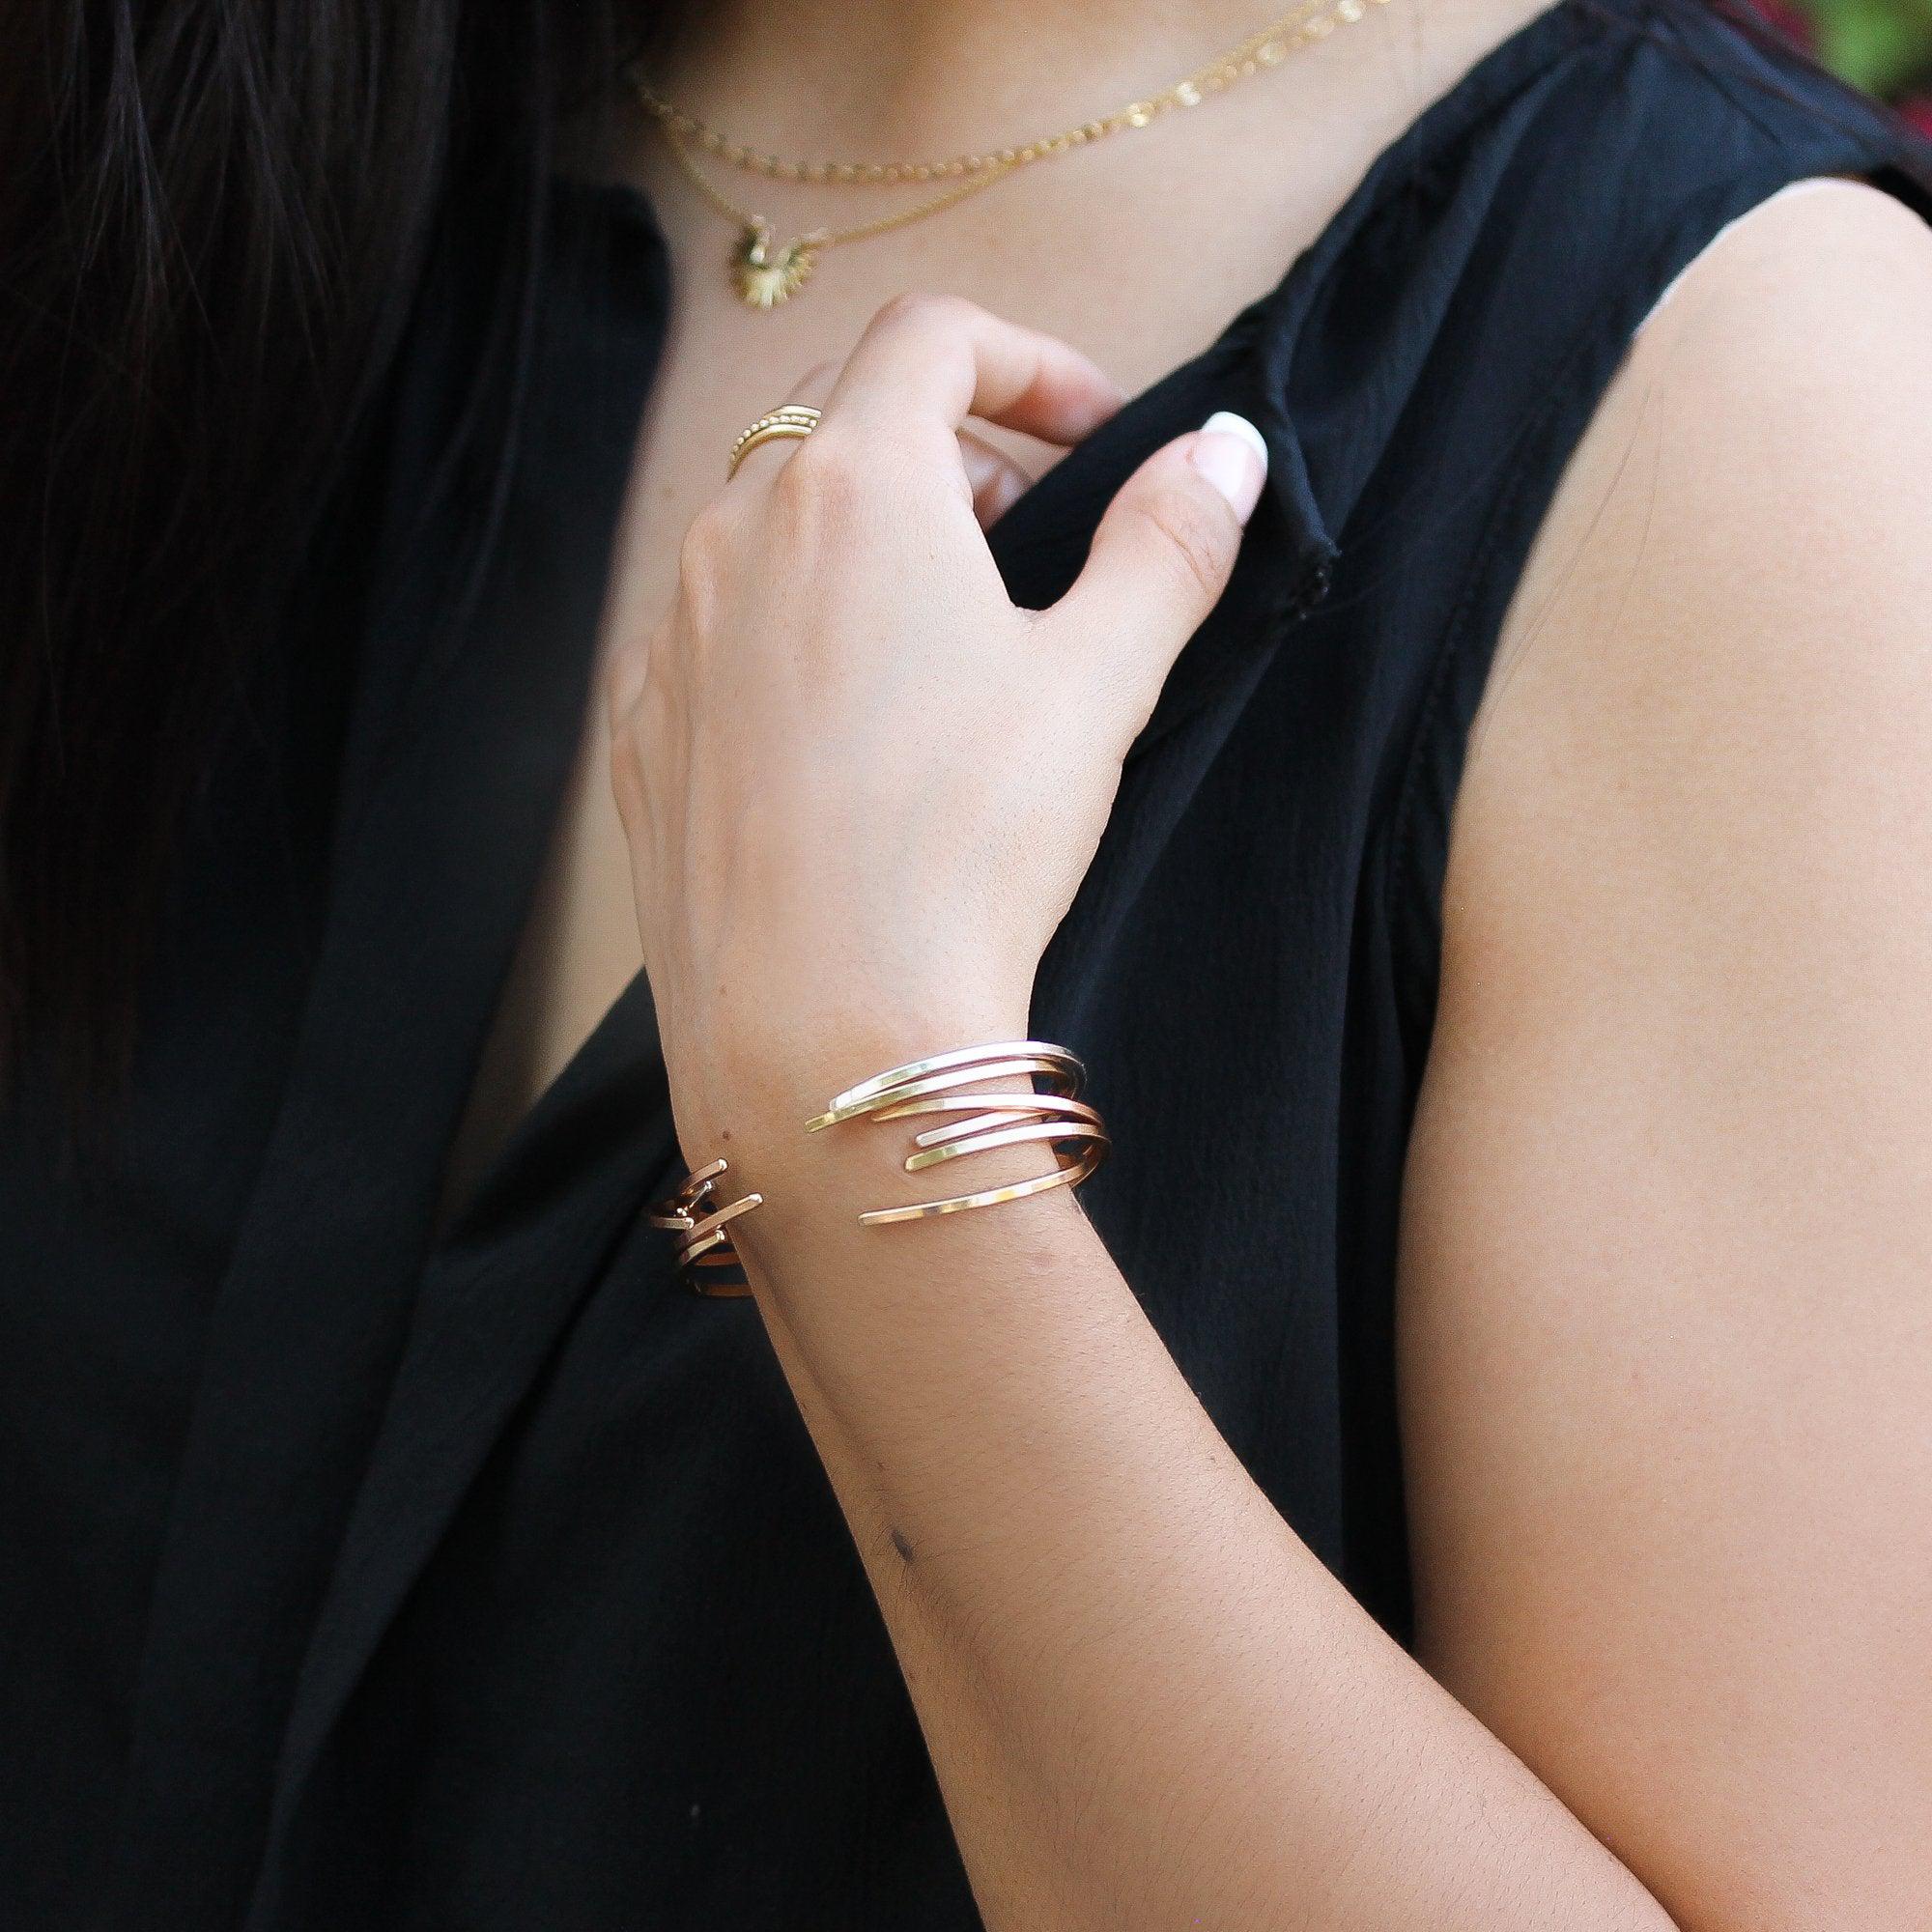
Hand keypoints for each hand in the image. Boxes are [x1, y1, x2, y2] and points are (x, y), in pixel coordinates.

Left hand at [606, 294, 1267, 1174]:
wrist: (820, 1032)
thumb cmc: (961, 849)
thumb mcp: (1099, 685)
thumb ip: (1167, 546)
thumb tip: (1226, 451)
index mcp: (853, 488)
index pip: (933, 337)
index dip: (1031, 360)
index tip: (1095, 437)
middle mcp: (734, 535)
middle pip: (846, 422)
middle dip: (955, 453)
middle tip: (1035, 545)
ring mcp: (670, 635)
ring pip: (772, 528)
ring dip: (868, 543)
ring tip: (947, 647)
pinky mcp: (642, 732)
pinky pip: (718, 631)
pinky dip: (792, 633)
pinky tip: (851, 734)